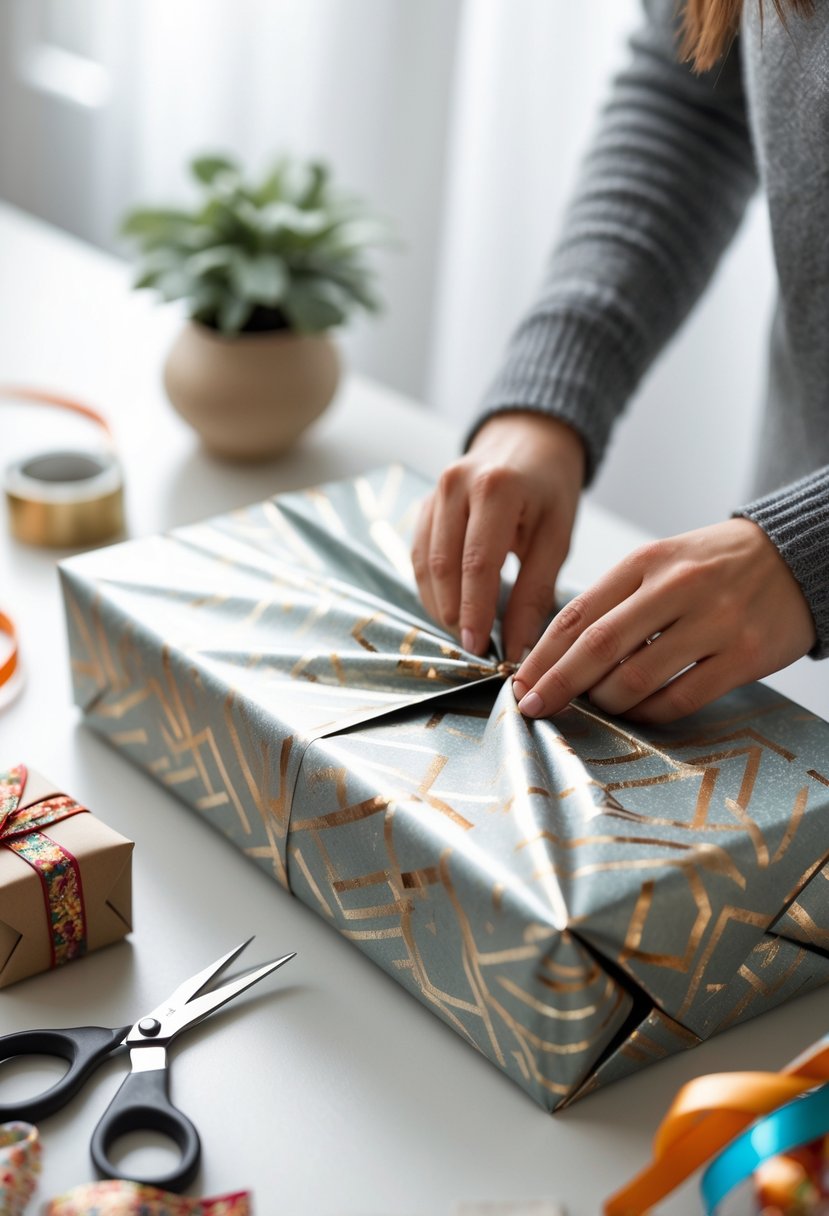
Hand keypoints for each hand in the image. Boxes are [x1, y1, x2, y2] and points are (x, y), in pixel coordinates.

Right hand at [412, 413, 585, 661]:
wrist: (529, 439)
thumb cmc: (549, 487)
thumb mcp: (556, 536)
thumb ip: (535, 592)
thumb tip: (516, 648)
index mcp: (496, 487)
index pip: (477, 563)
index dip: (475, 612)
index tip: (481, 650)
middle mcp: (456, 484)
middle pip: (443, 566)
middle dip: (455, 615)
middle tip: (474, 650)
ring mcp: (434, 492)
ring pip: (424, 564)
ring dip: (440, 606)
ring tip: (464, 634)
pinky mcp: (425, 504)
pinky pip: (418, 555)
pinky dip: (432, 588)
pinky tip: (450, 609)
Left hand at [512, 518, 816, 723]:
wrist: (797, 557)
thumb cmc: (714, 565)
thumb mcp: (662, 562)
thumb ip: (616, 600)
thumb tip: (559, 655)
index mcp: (647, 561)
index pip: (578, 613)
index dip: (541, 654)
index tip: (520, 683)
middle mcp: (677, 587)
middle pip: (598, 646)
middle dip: (557, 684)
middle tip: (533, 708)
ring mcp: (713, 622)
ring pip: (636, 678)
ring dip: (605, 701)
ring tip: (596, 705)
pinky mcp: (743, 656)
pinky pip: (680, 698)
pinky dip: (648, 713)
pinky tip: (636, 713)